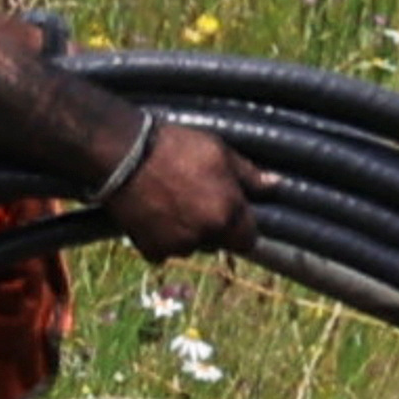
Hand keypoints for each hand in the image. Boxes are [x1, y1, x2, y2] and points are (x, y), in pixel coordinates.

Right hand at [102, 117, 261, 258]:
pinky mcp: (151, 250)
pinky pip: (164, 251)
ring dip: (187, 234)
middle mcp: (206, 236)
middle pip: (218, 243)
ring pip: (191, 247)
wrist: (122, 156)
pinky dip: (161, 238)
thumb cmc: (174, 147)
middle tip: (196, 200)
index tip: (231, 212)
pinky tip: (154, 214)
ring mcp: (178, 246)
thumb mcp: (219, 151)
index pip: (248, 240)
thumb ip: (249, 174)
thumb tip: (276, 186)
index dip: (241, 227)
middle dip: (212, 228)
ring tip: (171, 203)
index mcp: (228, 214)